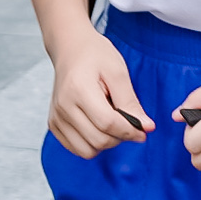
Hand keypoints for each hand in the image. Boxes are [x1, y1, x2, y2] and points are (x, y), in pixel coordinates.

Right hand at [45, 29, 150, 157]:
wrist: (70, 48)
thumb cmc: (95, 56)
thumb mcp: (118, 72)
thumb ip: (130, 102)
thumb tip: (146, 128)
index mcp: (79, 89)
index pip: (108, 123)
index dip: (131, 131)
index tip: (145, 129)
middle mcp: (63, 107)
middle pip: (99, 140)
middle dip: (121, 136)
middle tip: (130, 123)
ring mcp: (56, 118)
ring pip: (87, 151)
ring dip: (106, 143)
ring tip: (112, 122)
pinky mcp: (54, 125)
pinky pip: (77, 149)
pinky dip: (93, 143)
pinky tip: (99, 125)